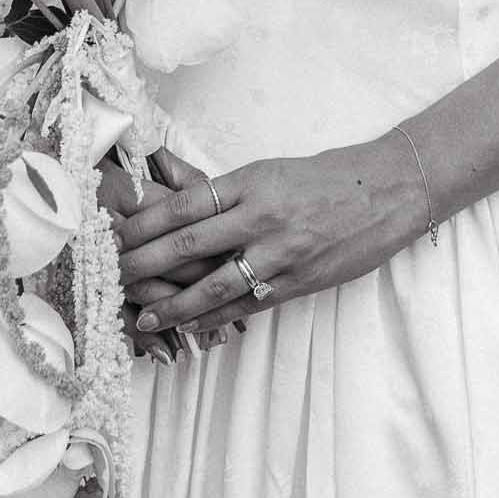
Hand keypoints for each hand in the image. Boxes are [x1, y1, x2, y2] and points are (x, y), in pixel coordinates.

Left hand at [116, 135, 426, 336]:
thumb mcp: (269, 169)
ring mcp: (281, 252)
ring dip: (173, 305)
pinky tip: (191, 328)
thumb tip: (165, 184)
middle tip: (112, 279)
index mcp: (250, 180)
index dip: (143, 225)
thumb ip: (220, 187)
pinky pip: (246, 304)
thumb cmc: (326, 177)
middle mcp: (261, 215)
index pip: (183, 204)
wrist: (387, 191)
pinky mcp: (298, 281)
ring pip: (214, 284)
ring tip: (143, 318)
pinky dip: (215, 318)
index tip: (114, 236)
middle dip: (144, 264)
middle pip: (188, 244)